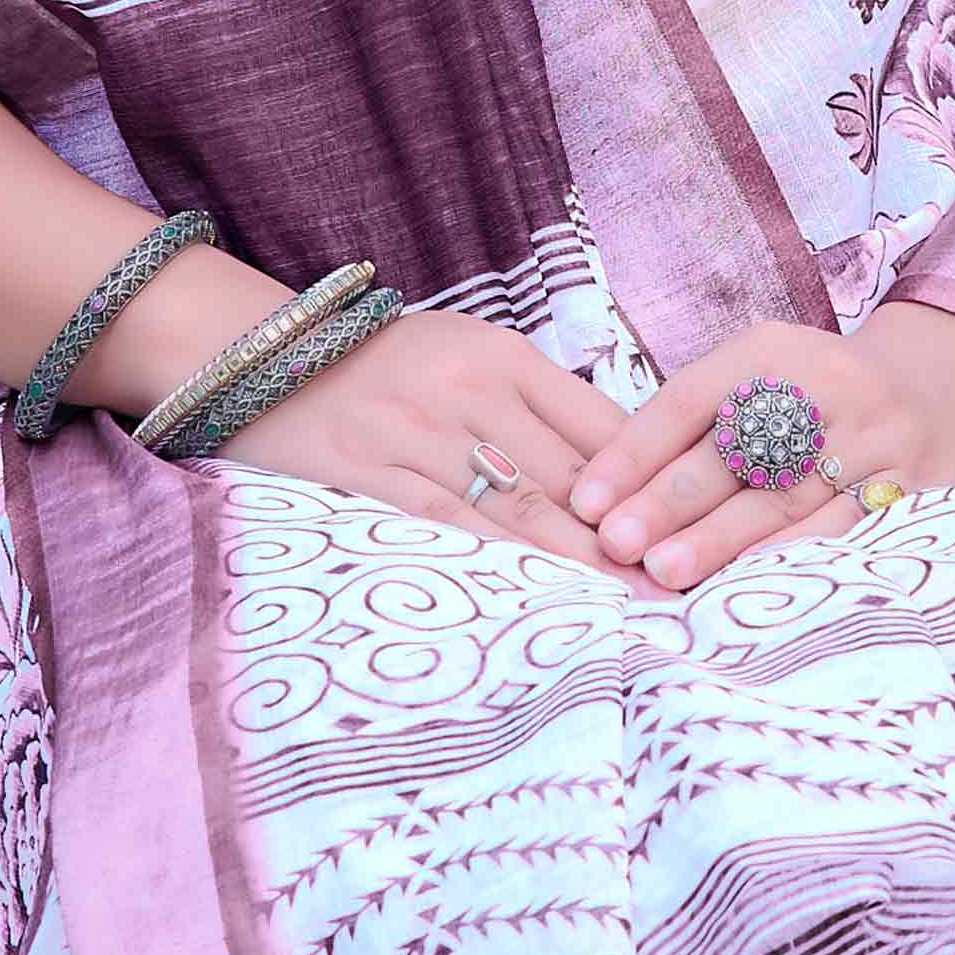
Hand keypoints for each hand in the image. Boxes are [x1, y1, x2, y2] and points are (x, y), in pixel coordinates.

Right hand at [220, 309, 641, 572]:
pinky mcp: (368, 472)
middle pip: (570, 472)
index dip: (649, 481)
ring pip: (518, 503)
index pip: (599, 422)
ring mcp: (418, 432)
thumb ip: (533, 400)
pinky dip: (497, 559)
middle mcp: (469, 389)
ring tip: (629, 601)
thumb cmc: (380, 365)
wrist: (264, 354)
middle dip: (629, 534)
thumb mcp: (465, 354)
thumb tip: (616, 462)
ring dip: (579, 559)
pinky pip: (445, 522)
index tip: (690, 529)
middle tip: (680, 586)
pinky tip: (537, 593)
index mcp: (503, 356)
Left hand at [569, 303, 954, 586]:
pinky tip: (746, 588)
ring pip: (788, 496)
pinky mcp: (913, 488)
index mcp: (774, 352)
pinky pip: (842, 531)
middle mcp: (827, 388)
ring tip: (666, 572)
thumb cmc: (821, 395)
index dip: (635, 450)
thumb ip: (699, 417)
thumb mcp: (764, 374)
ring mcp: (874, 441)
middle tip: (617, 542)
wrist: (948, 387)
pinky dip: (790, 560)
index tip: (587, 501)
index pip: (691, 398)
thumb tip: (610, 487)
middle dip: (671, 500)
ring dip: (722, 540)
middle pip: (738, 449)